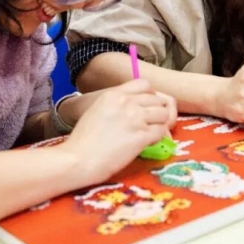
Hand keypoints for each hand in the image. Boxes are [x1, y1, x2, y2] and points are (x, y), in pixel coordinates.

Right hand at [60, 79, 176, 182]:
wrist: (79, 159)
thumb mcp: (97, 110)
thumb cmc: (83, 139)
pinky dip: (158, 138)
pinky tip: (147, 144)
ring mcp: (135, 118)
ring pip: (163, 114)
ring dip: (160, 124)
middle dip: (156, 112)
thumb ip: (116, 104)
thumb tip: (133, 107)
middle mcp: (127, 102)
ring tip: (149, 134)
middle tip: (149, 124)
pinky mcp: (141, 136)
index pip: (145, 85)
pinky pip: (162, 132)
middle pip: (157, 100)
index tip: (144, 108)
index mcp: (114, 94)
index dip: (149, 96)